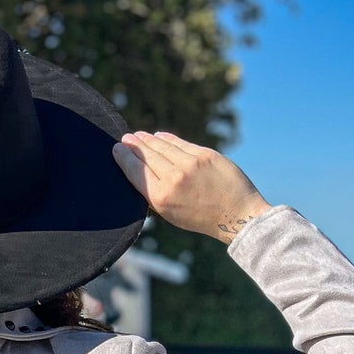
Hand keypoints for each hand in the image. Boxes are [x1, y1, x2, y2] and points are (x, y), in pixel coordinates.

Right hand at [111, 132, 269, 243]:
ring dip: (148, 140)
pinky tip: (159, 136)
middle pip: (147, 156)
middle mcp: (173, 178)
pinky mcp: (205, 154)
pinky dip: (168, 139)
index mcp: (161, 198)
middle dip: (134, 145)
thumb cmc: (201, 218)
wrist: (236, 214)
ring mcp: (190, 164)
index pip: (136, 171)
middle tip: (126, 138)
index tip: (117, 149)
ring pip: (162, 146)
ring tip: (139, 136)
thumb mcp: (171, 214)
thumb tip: (139, 172)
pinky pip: (180, 143)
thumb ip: (154, 194)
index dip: (124, 158)